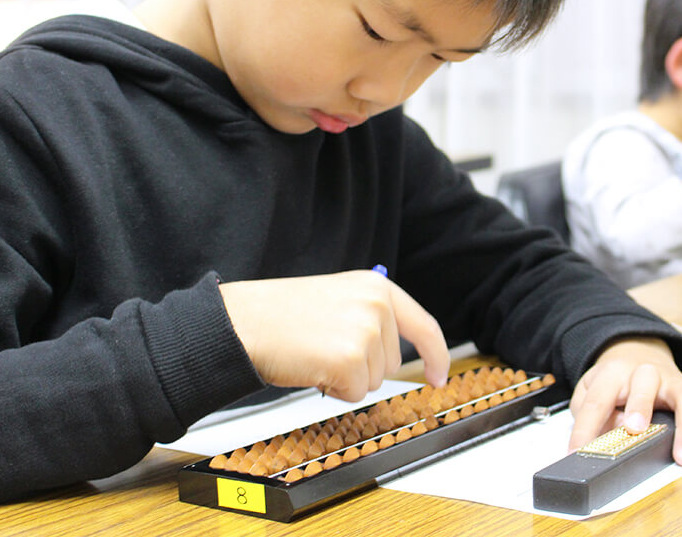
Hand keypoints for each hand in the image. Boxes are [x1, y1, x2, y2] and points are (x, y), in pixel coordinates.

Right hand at [219, 271, 449, 400]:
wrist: (243, 322)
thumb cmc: (281, 315)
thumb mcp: (338, 299)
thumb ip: (371, 317)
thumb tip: (394, 355)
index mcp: (376, 287)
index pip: (423, 325)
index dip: (435, 355)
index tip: (439, 376)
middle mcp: (377, 306)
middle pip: (392, 363)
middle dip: (362, 367)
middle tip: (324, 347)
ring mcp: (365, 332)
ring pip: (374, 381)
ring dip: (345, 378)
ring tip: (315, 353)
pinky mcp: (350, 360)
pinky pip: (354, 394)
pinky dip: (333, 390)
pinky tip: (311, 367)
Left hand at [568, 337, 681, 466]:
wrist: (637, 352)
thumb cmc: (614, 382)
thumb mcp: (591, 390)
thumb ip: (590, 412)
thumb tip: (603, 437)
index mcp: (614, 373)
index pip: (597, 398)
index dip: (585, 427)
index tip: (578, 452)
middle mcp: (647, 373)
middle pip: (645, 382)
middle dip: (640, 404)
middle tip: (636, 430)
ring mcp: (675, 382)